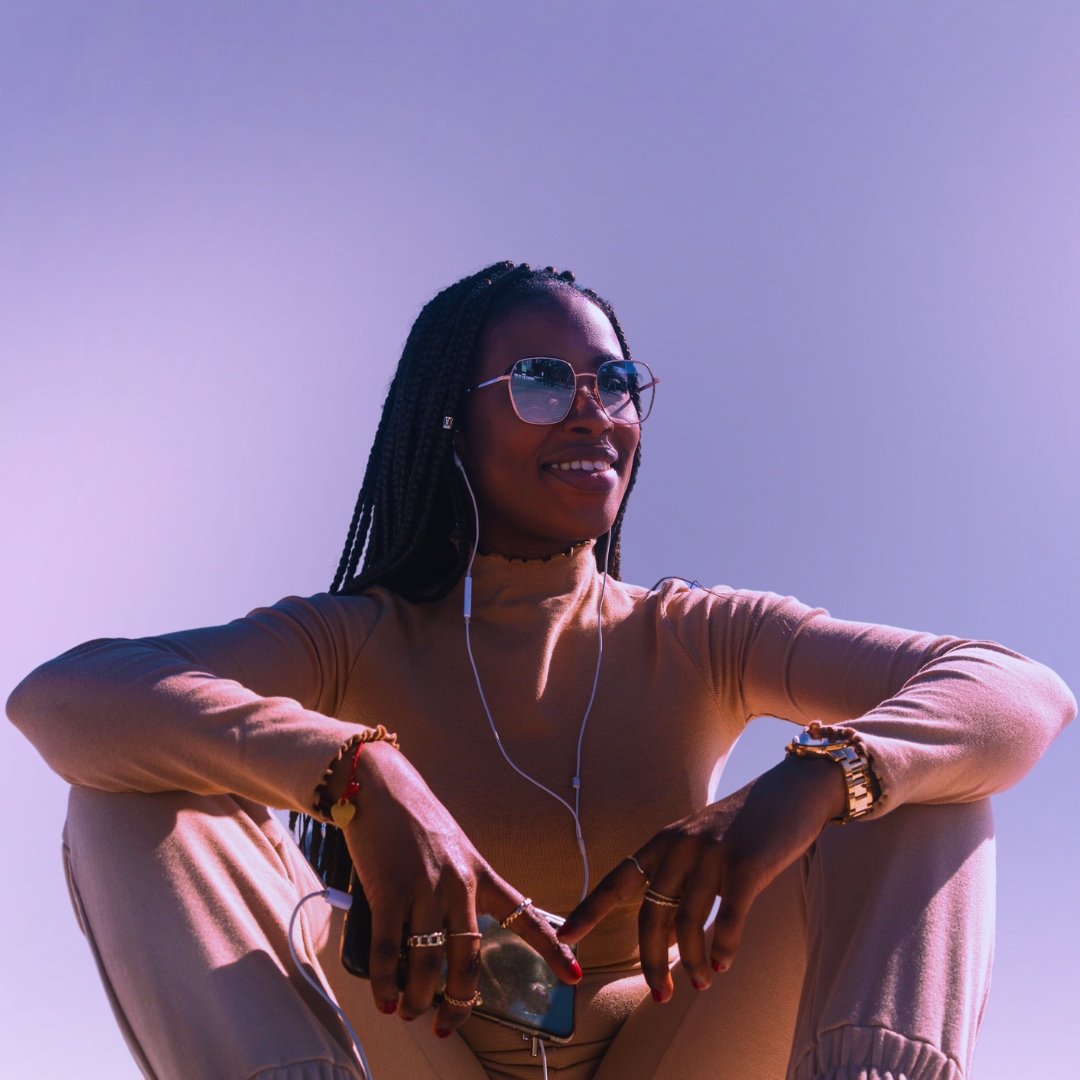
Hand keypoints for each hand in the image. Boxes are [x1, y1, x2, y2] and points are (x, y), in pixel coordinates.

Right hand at [329, 742, 581, 1035]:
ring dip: (419, 997)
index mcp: (481, 872)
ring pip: (429, 960)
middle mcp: (459, 883)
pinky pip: (389, 949)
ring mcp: (424, 887)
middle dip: (460, 1000)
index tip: (573, 975)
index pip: (524, 915)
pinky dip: (386, 981)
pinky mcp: (389, 889)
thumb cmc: (415, 818)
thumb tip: (447, 938)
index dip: (551, 949)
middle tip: (449, 1023)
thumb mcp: (453, 848)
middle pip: (468, 957)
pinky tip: (386, 999)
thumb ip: (459, 887)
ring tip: (411, 1012)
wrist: (380, 783)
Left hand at [557, 755, 844, 1000]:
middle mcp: (681, 845)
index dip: (590, 910)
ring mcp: (713, 853)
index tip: (564, 936)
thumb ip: (680, 886)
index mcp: (664, 841)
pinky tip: (723, 964)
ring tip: (701, 983)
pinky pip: (727, 919)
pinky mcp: (747, 865)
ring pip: (687, 923)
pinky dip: (723, 948)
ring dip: (690, 961)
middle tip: (660, 994)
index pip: (617, 879)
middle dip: (650, 960)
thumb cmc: (745, 827)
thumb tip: (665, 941)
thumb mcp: (702, 848)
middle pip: (651, 913)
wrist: (793, 789)